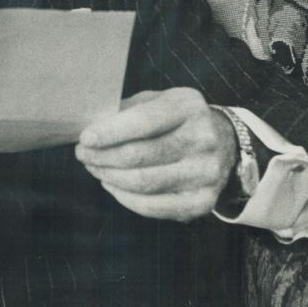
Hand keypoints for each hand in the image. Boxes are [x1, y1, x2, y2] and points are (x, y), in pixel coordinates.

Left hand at [75, 88, 238, 222]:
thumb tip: (91, 125)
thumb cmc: (178, 119)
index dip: (111, 132)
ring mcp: (205, 174)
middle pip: (140, 155)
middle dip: (103, 156)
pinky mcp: (203, 202)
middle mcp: (202, 139)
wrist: (225, 143)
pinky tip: (112, 185)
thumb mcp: (159, 101)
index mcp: (188, 107)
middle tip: (82, 154)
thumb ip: (129, 110)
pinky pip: (155, 207)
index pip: (144, 121)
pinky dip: (126, 199)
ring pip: (144, 182)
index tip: (84, 138)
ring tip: (93, 168)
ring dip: (110, 177)